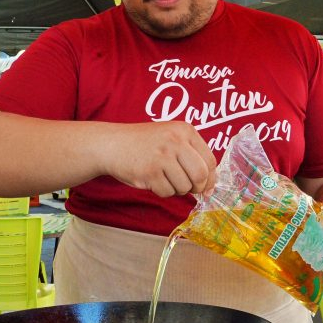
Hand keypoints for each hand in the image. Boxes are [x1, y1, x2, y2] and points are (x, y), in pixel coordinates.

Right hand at [102, 121, 216, 197]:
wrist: (112, 144)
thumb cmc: (145, 145)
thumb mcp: (171, 139)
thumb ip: (192, 157)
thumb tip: (209, 189)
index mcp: (185, 130)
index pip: (210, 160)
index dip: (210, 178)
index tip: (206, 188)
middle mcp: (175, 140)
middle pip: (201, 175)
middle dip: (197, 187)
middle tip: (188, 189)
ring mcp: (162, 155)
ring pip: (184, 187)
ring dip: (176, 189)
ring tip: (164, 178)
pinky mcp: (150, 171)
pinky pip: (167, 192)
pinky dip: (162, 191)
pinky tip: (152, 180)